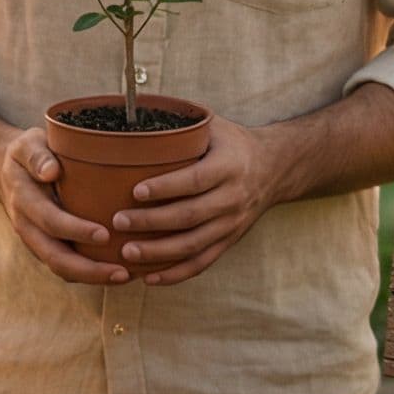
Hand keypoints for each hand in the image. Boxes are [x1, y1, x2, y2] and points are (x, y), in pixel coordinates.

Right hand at [0, 126, 128, 285]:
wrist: (5, 172)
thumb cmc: (27, 154)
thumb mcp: (28, 143)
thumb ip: (37, 155)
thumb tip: (51, 171)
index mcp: (24, 200)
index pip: (50, 221)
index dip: (76, 231)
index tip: (105, 234)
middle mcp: (27, 227)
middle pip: (55, 257)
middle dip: (88, 270)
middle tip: (122, 272)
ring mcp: (35, 241)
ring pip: (60, 268)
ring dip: (91, 277)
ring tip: (125, 276)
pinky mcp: (46, 247)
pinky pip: (66, 267)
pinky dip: (89, 274)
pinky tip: (117, 271)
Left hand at [113, 116, 283, 285]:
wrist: (275, 168)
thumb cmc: (232, 143)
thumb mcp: (214, 126)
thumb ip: (181, 125)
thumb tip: (134, 115)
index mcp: (229, 166)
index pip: (195, 180)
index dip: (165, 187)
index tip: (135, 191)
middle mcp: (233, 197)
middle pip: (190, 216)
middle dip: (152, 222)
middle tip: (118, 221)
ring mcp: (232, 223)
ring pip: (193, 245)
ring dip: (158, 252)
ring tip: (127, 252)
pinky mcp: (229, 240)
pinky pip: (202, 263)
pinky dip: (175, 274)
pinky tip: (149, 278)